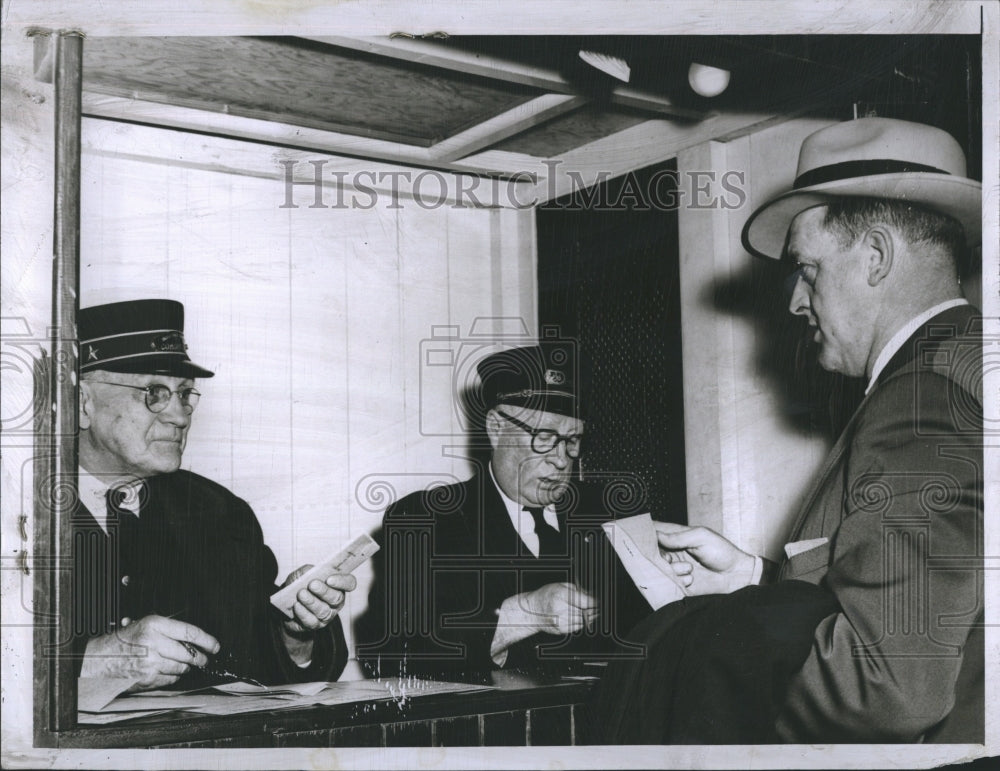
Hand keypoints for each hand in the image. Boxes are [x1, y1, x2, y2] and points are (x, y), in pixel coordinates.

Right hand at [80, 615, 219, 691]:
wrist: (99, 659)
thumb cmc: (124, 641)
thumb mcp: (146, 625)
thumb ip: (169, 630)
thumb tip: (196, 640)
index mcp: (154, 625)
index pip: (189, 632)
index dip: (207, 640)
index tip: (215, 646)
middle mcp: (153, 643)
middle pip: (189, 653)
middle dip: (200, 658)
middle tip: (204, 659)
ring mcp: (150, 663)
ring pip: (181, 667)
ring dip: (185, 667)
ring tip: (179, 663)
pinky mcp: (147, 678)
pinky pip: (171, 679)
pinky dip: (172, 676)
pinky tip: (165, 671)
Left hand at [280, 565, 356, 635]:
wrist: (287, 604)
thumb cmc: (299, 585)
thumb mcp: (302, 574)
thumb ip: (306, 571)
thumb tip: (309, 572)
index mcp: (338, 585)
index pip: (349, 583)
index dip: (342, 582)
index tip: (329, 579)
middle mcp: (336, 601)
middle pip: (337, 598)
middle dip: (324, 591)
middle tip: (312, 584)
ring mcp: (327, 615)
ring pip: (323, 610)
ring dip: (311, 602)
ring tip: (301, 594)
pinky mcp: (315, 625)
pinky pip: (311, 621)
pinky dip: (303, 613)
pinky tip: (297, 605)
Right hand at [519, 582, 597, 634]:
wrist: (532, 610)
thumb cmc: (546, 596)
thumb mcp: (561, 586)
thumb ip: (579, 591)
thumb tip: (594, 598)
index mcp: (561, 594)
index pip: (586, 601)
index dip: (596, 602)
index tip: (600, 602)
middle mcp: (560, 609)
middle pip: (586, 612)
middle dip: (593, 609)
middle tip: (596, 606)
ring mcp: (561, 621)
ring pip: (584, 621)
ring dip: (588, 616)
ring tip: (585, 610)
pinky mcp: (561, 630)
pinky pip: (578, 628)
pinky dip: (580, 622)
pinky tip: (576, 616)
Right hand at [654, 522, 756, 594]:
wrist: (736, 576)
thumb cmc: (722, 552)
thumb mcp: (702, 537)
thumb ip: (678, 536)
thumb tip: (656, 535)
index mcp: (676, 536)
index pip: (654, 531)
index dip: (645, 533)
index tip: (644, 538)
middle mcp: (673, 551)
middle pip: (652, 552)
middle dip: (659, 556)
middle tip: (671, 559)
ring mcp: (676, 567)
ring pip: (660, 569)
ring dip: (673, 570)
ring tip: (690, 569)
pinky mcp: (680, 582)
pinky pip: (669, 582)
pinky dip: (679, 581)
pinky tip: (691, 579)